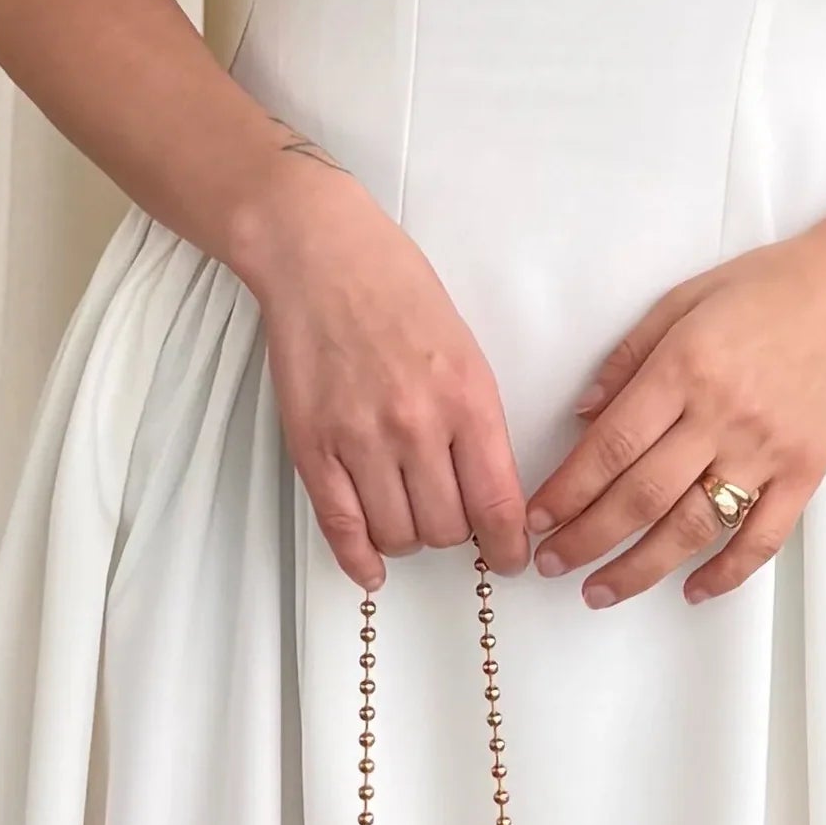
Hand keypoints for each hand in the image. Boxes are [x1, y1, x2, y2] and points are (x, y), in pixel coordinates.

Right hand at [242, 150, 531, 590]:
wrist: (322, 257)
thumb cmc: (397, 291)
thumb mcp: (466, 352)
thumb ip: (478, 423)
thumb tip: (489, 492)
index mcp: (467, 399)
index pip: (499, 504)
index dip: (509, 546)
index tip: (513, 557)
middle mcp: (416, 426)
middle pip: (446, 530)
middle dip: (454, 535)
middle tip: (451, 518)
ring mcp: (360, 438)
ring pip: (397, 535)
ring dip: (408, 538)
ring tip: (408, 517)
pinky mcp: (312, 445)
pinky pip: (340, 526)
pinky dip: (358, 559)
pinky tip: (371, 566)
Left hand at [522, 226, 825, 604]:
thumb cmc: (772, 285)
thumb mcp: (686, 298)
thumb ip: (630, 355)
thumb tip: (583, 414)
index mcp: (685, 368)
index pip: (611, 446)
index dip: (568, 489)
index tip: (537, 517)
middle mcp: (721, 416)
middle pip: (642, 495)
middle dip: (588, 538)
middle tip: (551, 565)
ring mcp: (766, 450)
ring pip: (693, 527)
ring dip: (640, 568)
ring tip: (600, 592)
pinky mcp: (805, 472)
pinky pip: (762, 537)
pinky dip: (727, 573)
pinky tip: (693, 592)